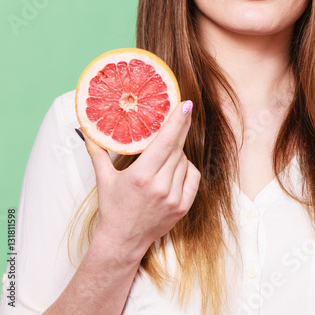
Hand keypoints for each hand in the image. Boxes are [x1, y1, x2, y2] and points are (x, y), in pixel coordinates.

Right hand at [80, 100, 200, 260]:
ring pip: (185, 162)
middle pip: (177, 149)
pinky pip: (193, 177)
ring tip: (165, 153)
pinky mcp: (183, 207)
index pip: (165, 142)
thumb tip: (88, 130)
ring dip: (179, 153)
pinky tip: (176, 168)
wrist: (123, 241)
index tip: (185, 105)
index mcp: (141, 176)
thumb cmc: (113, 208)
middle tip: (183, 112)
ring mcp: (174, 198)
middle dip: (179, 130)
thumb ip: (98, 152)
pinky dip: (187, 169)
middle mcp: (160, 186)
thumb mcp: (104, 179)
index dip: (176, 122)